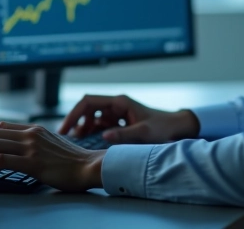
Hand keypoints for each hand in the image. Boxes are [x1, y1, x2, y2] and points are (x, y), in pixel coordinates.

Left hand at [0, 122, 104, 191]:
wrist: (90, 167)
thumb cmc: (74, 162)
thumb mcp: (52, 145)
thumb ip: (36, 144)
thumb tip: (18, 153)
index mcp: (35, 129)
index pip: (0, 127)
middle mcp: (31, 134)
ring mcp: (31, 147)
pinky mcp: (32, 162)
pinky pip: (0, 160)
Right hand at [58, 94, 199, 143]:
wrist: (177, 127)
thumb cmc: (163, 127)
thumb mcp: (143, 132)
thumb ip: (123, 135)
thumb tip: (103, 136)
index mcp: (119, 102)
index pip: (88, 102)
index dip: (74, 114)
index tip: (66, 129)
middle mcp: (116, 105)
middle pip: (88, 109)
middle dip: (76, 122)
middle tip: (68, 138)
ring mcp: (117, 113)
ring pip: (93, 118)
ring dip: (85, 128)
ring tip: (78, 142)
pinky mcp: (120, 122)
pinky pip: (102, 125)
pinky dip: (94, 132)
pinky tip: (90, 142)